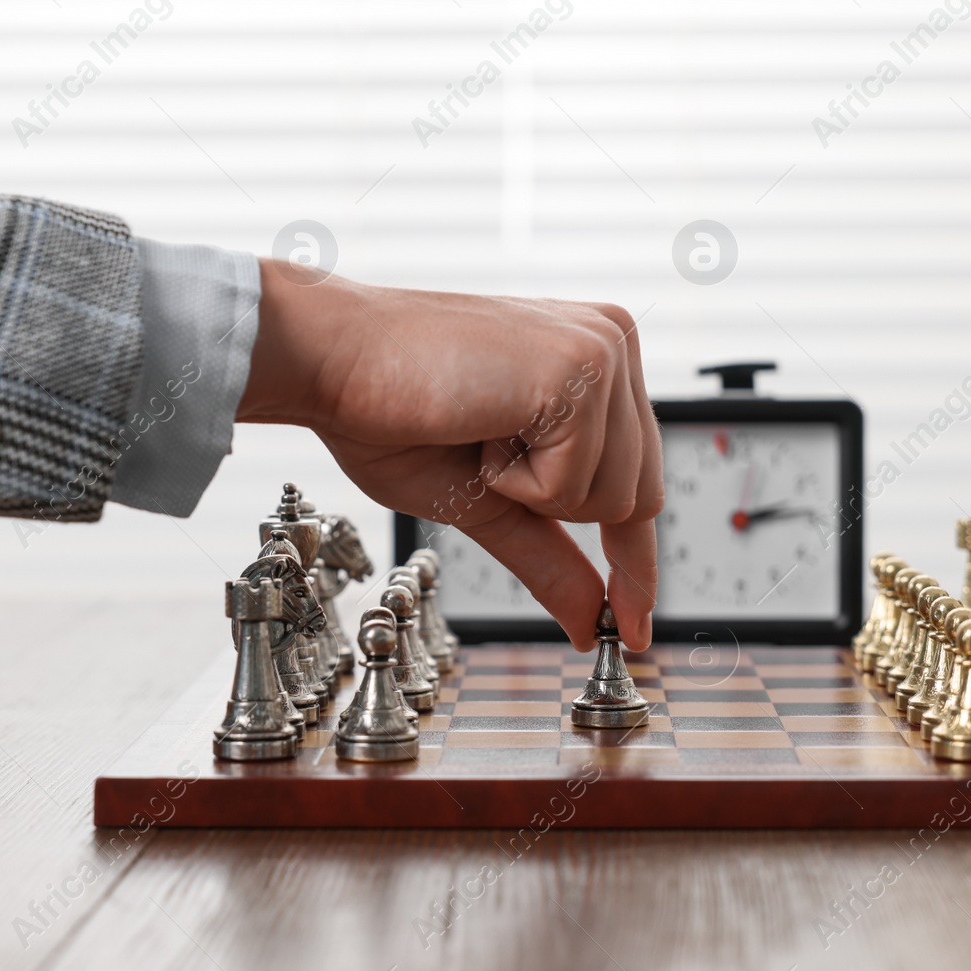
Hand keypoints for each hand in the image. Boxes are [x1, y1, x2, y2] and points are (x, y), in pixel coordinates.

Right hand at [239, 261, 662, 650]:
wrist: (331, 360)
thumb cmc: (392, 413)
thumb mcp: (487, 500)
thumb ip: (548, 555)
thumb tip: (592, 623)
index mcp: (597, 360)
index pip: (639, 480)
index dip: (633, 562)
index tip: (634, 627)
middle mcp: (614, 343)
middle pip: (637, 498)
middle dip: (554, 507)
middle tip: (484, 452)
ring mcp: (603, 351)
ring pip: (614, 499)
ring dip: (530, 491)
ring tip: (477, 430)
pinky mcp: (581, 368)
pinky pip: (573, 485)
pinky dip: (515, 480)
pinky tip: (479, 425)